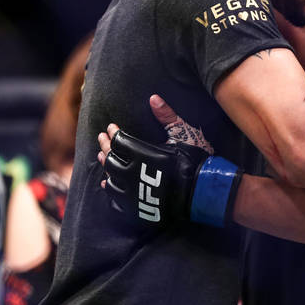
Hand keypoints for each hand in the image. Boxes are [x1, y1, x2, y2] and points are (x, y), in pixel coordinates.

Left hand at [97, 96, 239, 227]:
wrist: (203, 192)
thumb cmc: (194, 161)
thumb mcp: (183, 135)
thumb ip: (167, 116)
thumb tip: (153, 98)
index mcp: (143, 155)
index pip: (120, 141)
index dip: (114, 132)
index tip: (112, 127)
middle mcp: (134, 174)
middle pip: (111, 158)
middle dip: (105, 146)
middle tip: (101, 137)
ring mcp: (133, 192)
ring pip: (110, 178)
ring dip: (105, 165)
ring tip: (101, 156)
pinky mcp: (137, 206)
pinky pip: (116, 198)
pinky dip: (110, 188)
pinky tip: (107, 183)